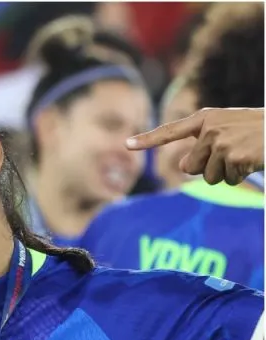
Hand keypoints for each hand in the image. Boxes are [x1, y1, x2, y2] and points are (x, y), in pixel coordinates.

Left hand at [126, 108, 263, 185]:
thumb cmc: (256, 133)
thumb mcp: (227, 132)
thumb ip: (202, 146)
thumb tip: (184, 167)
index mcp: (206, 119)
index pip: (170, 131)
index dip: (148, 140)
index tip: (126, 145)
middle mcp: (210, 128)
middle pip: (190, 167)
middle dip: (210, 168)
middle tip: (233, 154)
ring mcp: (221, 142)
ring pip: (210, 177)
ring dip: (228, 174)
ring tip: (246, 155)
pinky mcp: (235, 156)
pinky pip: (228, 180)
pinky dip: (241, 176)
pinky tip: (253, 160)